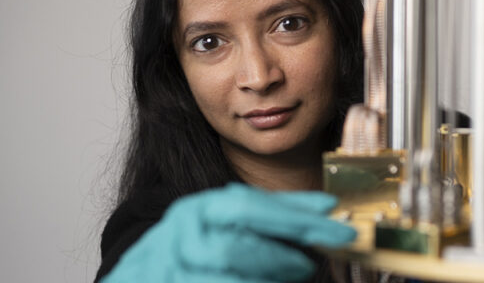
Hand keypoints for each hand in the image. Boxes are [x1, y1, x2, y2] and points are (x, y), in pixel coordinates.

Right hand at [102, 183, 355, 282]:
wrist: (147, 275)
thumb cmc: (198, 248)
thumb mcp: (230, 221)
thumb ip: (275, 213)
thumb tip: (327, 208)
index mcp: (197, 210)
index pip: (250, 207)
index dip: (295, 217)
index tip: (337, 227)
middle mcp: (180, 238)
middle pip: (235, 248)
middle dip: (280, 258)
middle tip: (309, 264)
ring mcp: (171, 271)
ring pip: (228, 277)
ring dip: (266, 279)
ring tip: (292, 277)